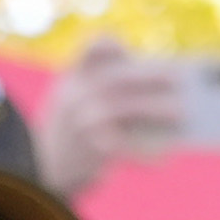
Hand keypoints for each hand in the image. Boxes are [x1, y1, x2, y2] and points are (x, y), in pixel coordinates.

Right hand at [30, 35, 204, 204]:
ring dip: (156, 109)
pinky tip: (166, 156)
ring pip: (126, 109)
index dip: (111, 45)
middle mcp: (76, 95)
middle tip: (177, 78)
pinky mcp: (92, 149)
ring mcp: (83, 122)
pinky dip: (149, 152)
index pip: (92, 49)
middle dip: (150, 76)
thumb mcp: (72, 104)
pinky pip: (128, 147)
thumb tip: (157, 94)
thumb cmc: (68, 136)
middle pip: (119, 78)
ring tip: (181, 112)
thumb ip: (101, 91)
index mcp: (73, 79)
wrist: (38, 174)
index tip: (130, 46)